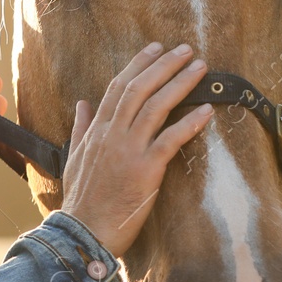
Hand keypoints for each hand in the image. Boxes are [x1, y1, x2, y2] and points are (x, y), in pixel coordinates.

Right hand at [60, 42, 213, 257]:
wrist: (84, 232)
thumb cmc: (81, 200)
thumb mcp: (74, 158)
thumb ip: (81, 128)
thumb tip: (82, 103)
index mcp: (97, 130)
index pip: (118, 87)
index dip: (139, 64)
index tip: (156, 48)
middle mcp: (112, 134)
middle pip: (140, 89)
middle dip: (165, 65)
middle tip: (186, 50)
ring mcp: (129, 150)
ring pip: (156, 107)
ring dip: (180, 84)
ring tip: (201, 68)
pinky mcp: (145, 170)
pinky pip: (171, 140)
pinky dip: (189, 122)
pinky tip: (206, 110)